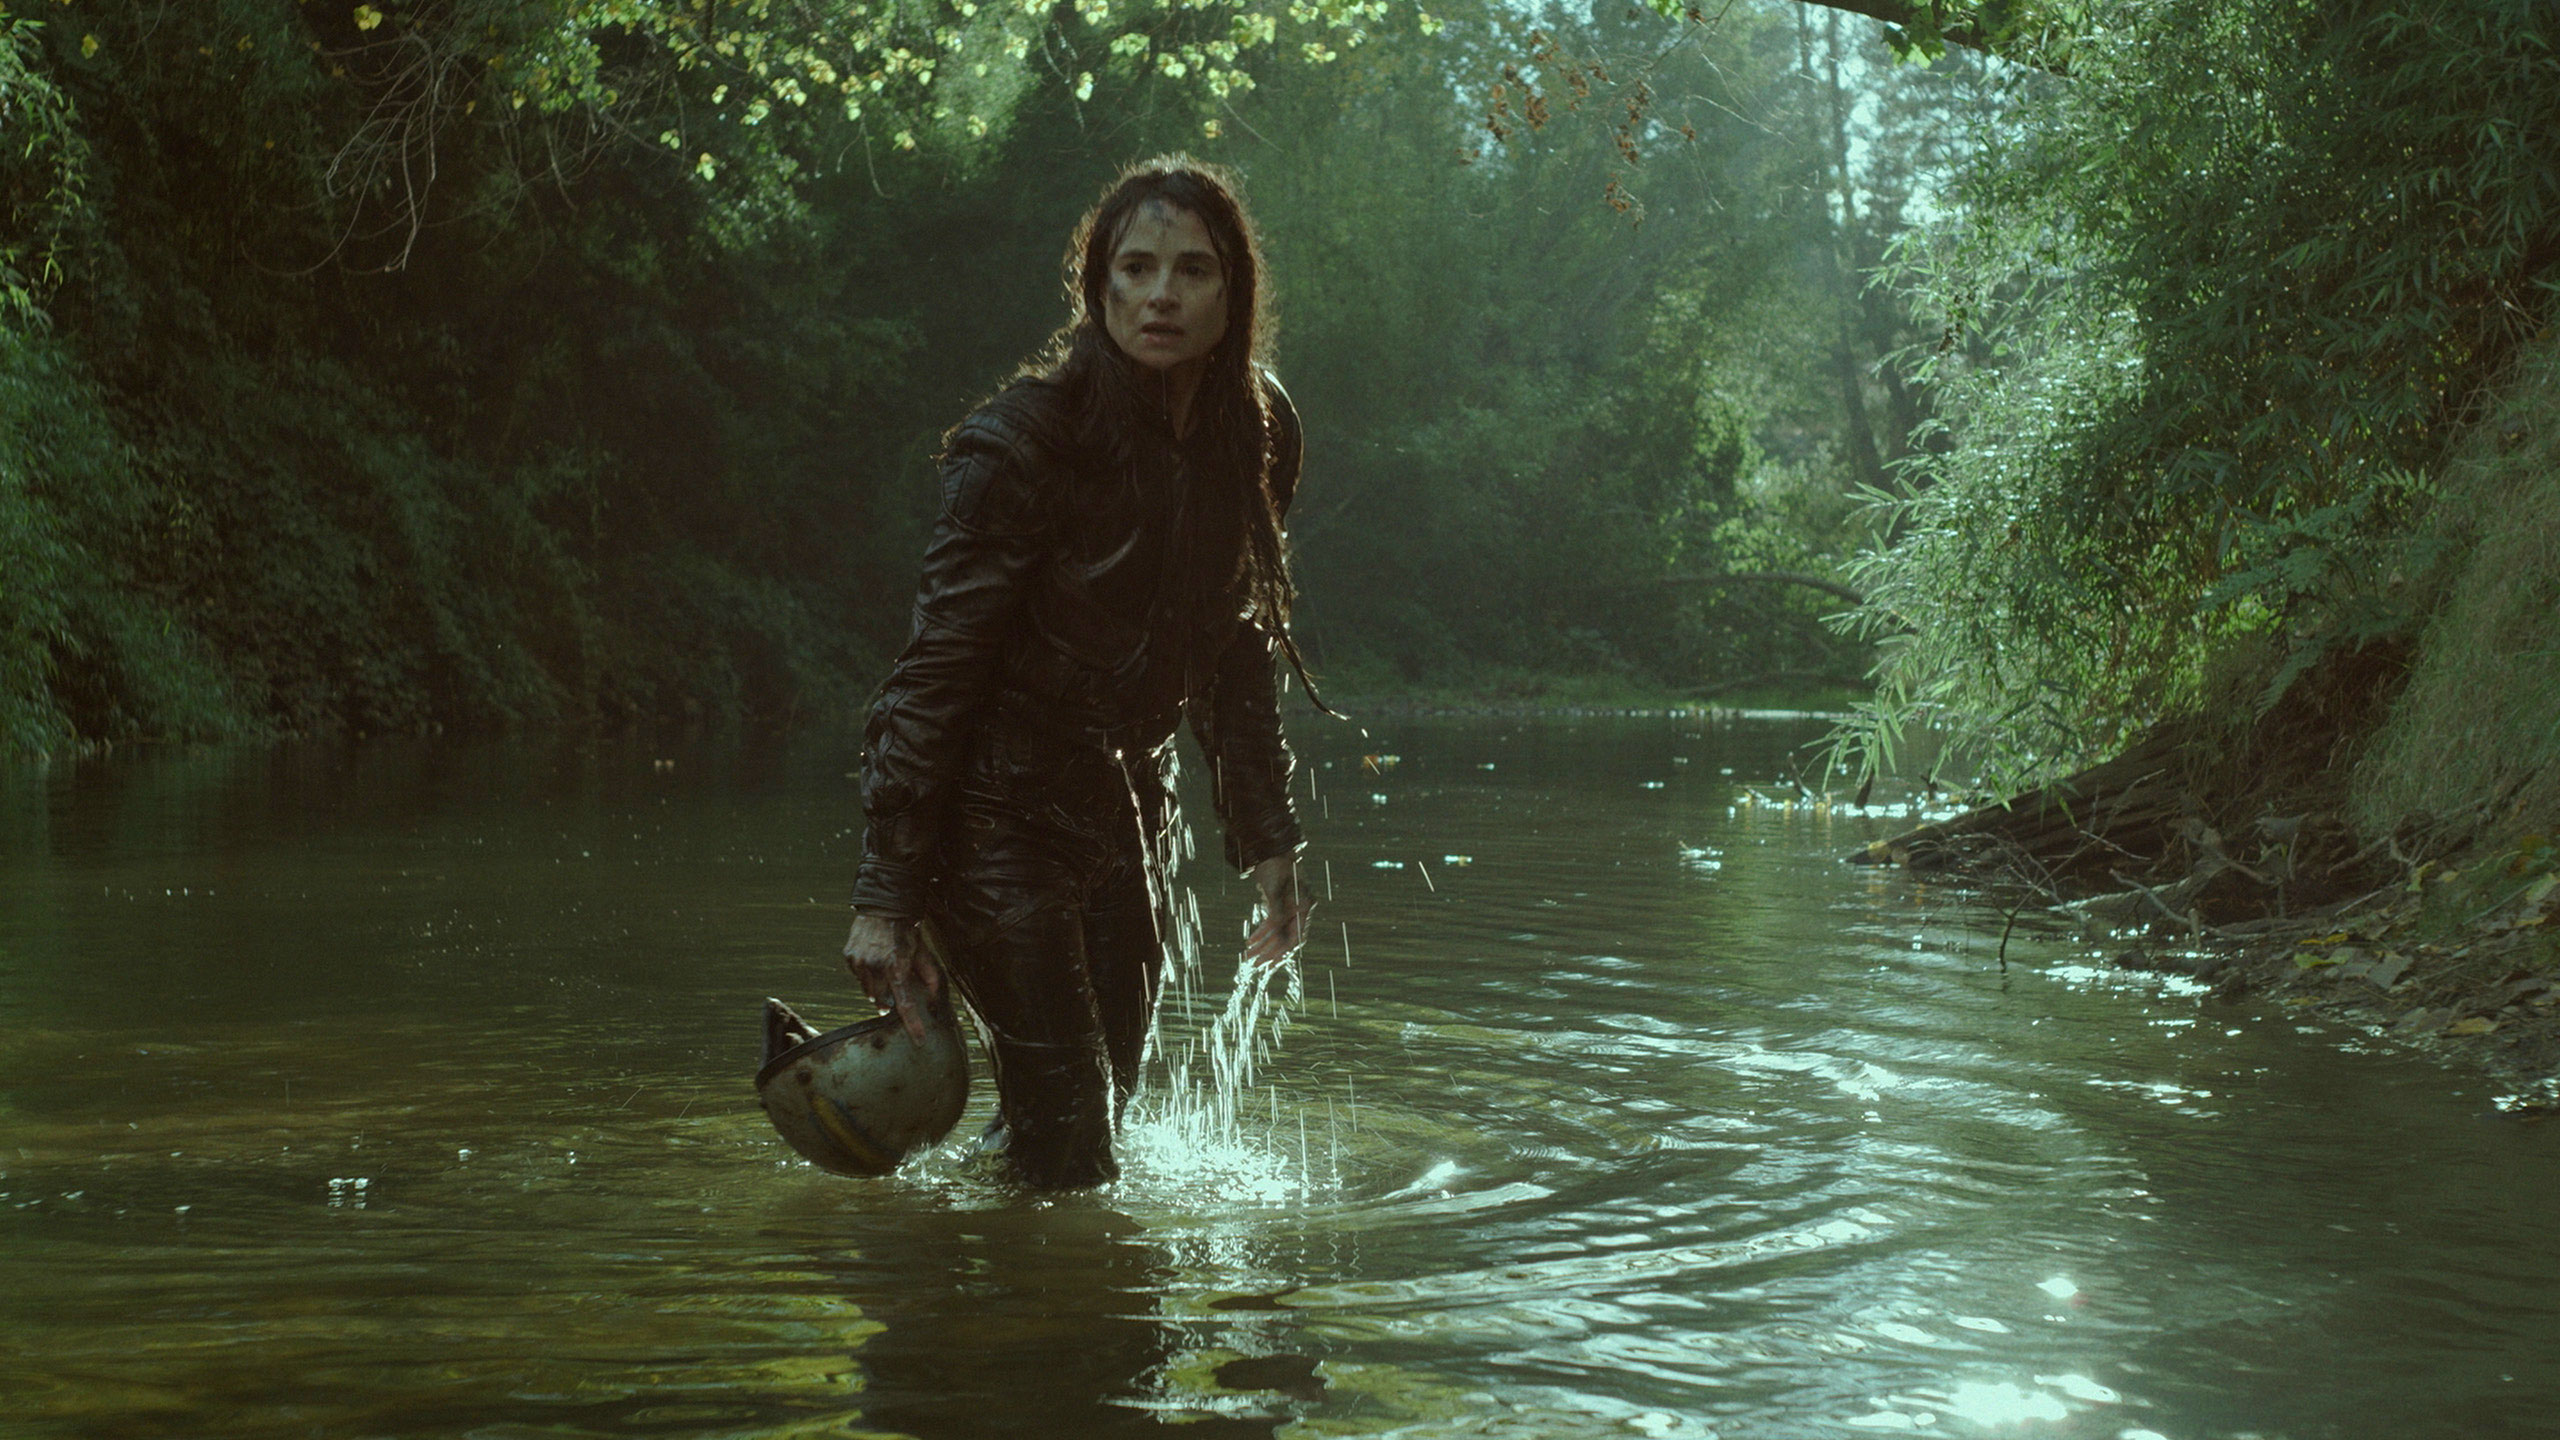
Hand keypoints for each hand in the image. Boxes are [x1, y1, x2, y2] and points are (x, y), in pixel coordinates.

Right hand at [843, 910, 945, 1041]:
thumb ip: (931, 979)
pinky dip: (866, 975)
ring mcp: (859, 962)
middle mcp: (875, 967)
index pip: (905, 1005)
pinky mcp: (849, 957)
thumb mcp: (924, 954)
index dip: (913, 1025)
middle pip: (881, 1001)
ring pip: (868, 991)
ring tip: (885, 968)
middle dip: (888, 1000)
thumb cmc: (907, 933)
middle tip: (894, 985)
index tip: (919, 1041)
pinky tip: (874, 959)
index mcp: (897, 967)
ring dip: (877, 986)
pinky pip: (858, 977)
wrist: (884, 907)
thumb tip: (937, 1004)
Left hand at [1243, 855, 1313, 968]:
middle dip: (1269, 951)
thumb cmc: (1274, 865)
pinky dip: (1262, 932)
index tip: (1268, 964)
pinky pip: (1272, 924)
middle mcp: (1299, 908)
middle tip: (1253, 962)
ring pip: (1278, 932)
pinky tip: (1252, 940)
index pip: (1296, 937)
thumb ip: (1278, 914)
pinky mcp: (1279, 903)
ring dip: (1264, 944)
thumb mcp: (1274, 890)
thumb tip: (1282, 939)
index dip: (1282, 952)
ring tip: (1248, 953)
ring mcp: (1290, 906)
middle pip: (1286, 937)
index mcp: (1304, 906)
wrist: (1269, 846)